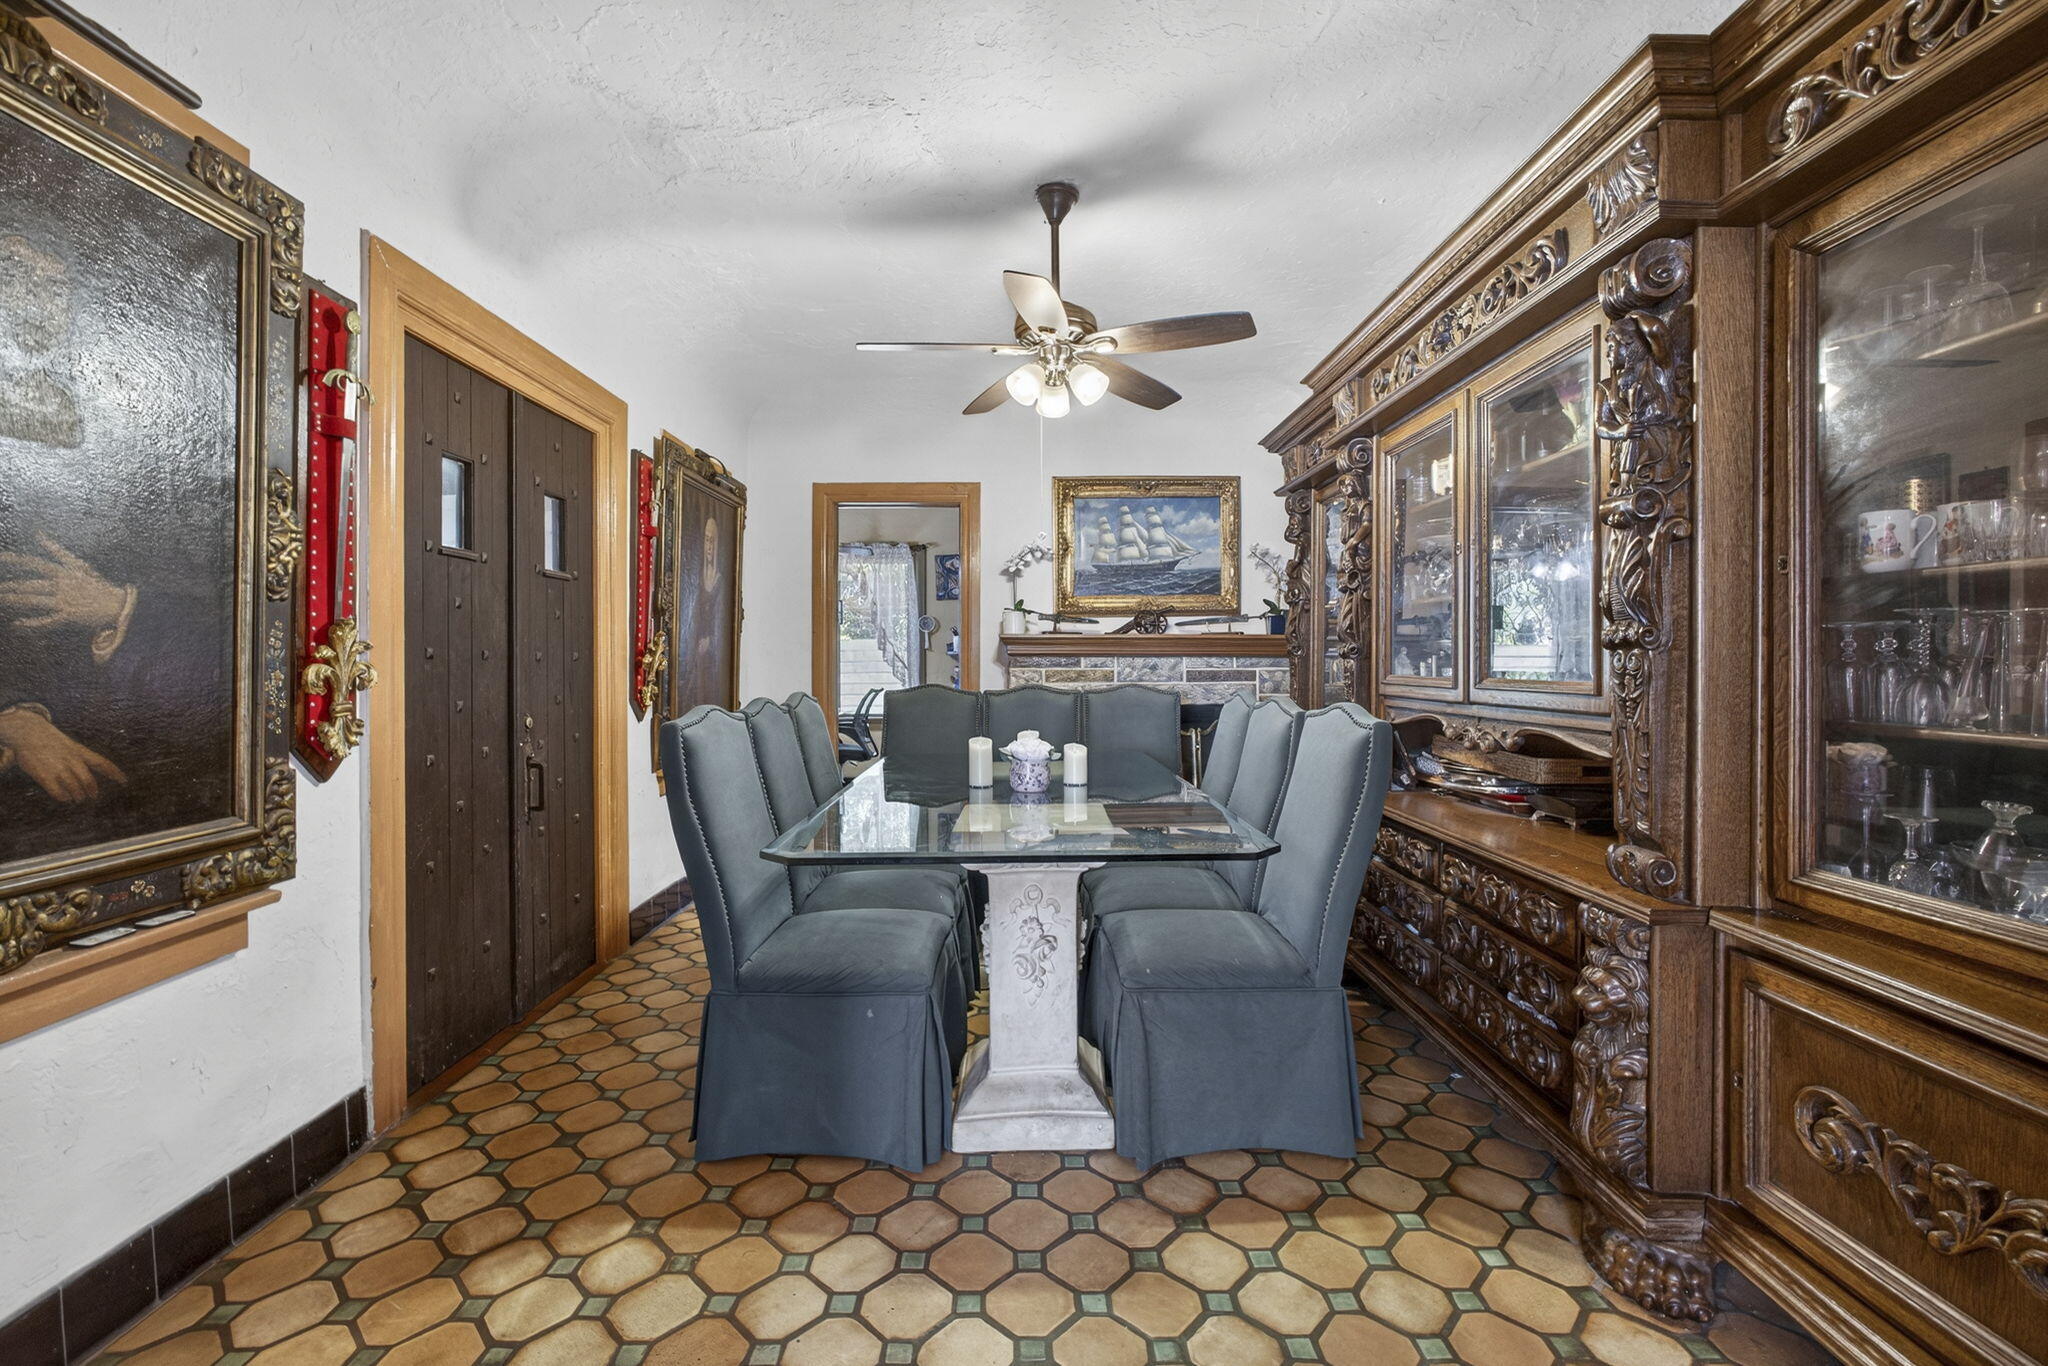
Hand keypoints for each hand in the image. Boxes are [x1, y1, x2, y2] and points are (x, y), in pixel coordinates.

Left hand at [0, 534, 129, 632]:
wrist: (118, 605)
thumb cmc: (98, 584)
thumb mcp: (78, 564)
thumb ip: (56, 550)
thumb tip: (38, 533)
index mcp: (65, 572)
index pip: (36, 563)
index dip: (16, 560)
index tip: (1, 557)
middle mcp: (63, 585)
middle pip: (30, 585)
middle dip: (10, 587)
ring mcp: (65, 601)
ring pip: (34, 601)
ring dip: (15, 600)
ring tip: (1, 598)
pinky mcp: (69, 616)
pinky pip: (47, 620)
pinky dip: (32, 623)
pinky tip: (17, 623)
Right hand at [0, 706, 125, 802]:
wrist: (27, 731)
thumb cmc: (49, 740)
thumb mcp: (69, 745)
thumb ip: (79, 758)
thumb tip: (86, 777)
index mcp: (79, 751)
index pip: (102, 763)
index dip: (115, 773)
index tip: (125, 781)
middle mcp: (71, 760)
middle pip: (88, 781)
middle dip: (92, 790)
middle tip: (92, 796)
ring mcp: (58, 768)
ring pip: (75, 789)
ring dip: (78, 796)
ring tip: (77, 798)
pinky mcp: (44, 776)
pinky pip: (58, 793)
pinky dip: (63, 797)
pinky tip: (64, 797)